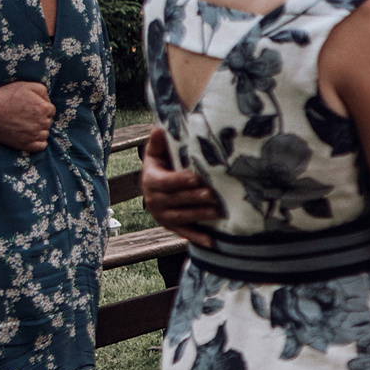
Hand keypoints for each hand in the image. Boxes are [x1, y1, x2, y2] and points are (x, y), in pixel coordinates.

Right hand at [0, 82, 54, 150]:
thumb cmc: (5, 96)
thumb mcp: (26, 85)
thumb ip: (42, 91)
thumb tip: (48, 100)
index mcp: (44, 108)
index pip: (50, 110)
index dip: (41, 108)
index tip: (30, 108)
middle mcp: (41, 122)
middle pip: (47, 122)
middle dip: (39, 118)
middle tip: (25, 116)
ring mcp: (34, 135)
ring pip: (44, 134)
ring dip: (38, 130)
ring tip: (24, 125)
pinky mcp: (26, 144)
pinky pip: (41, 146)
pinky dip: (38, 142)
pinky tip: (29, 136)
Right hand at [139, 127, 222, 245]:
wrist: (155, 186)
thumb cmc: (162, 165)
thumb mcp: (157, 152)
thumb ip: (159, 142)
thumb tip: (158, 127)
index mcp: (151, 180)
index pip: (166, 182)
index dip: (180, 180)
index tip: (196, 177)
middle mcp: (154, 200)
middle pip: (177, 200)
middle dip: (195, 198)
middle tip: (213, 194)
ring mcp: (163, 216)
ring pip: (183, 216)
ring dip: (201, 215)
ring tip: (219, 212)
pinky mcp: (172, 227)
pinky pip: (185, 233)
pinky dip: (198, 238)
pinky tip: (213, 242)